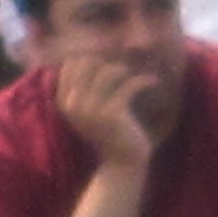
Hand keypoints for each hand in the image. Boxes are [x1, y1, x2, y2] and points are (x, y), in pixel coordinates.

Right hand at [52, 51, 156, 167]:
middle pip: (89, 63)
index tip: (108, 64)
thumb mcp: (90, 108)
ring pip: (108, 72)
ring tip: (136, 77)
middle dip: (107, 62)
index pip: (72, 64)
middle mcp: (73, 105)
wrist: (122, 163)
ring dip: (125, 71)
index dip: (91, 58)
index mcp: (64, 102)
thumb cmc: (109, 132)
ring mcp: (91, 110)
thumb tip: (88, 53)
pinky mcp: (111, 115)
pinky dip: (144, 81)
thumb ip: (85, 84)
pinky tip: (153, 81)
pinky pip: (128, 85)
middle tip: (123, 72)